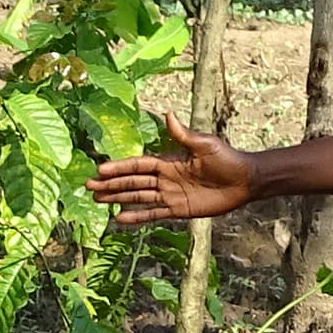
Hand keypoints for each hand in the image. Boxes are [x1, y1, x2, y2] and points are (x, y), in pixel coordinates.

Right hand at [86, 110, 253, 223]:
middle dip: (111, 184)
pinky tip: (120, 218)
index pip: (138, 165)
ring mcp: (171, 195)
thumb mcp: (204, 144)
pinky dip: (138, 217)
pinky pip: (154, 214)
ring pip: (139, 197)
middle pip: (133, 182)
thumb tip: (167, 114)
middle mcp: (166, 178)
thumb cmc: (226, 159)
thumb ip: (183, 134)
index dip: (120, 168)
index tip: (100, 170)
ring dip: (119, 198)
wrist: (244, 180)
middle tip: (89, 188)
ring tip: (97, 200)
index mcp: (169, 161)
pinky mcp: (179, 210)